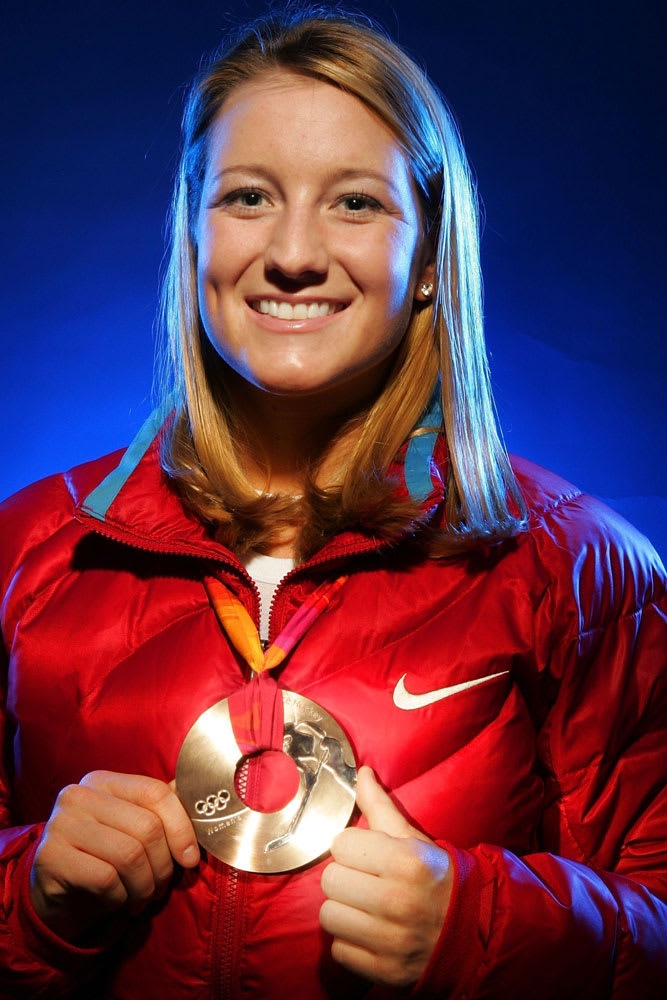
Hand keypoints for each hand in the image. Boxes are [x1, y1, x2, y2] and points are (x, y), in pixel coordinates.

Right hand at [30, 771, 198, 940]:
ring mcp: (60, 825)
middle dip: (163, 866)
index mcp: (103, 781)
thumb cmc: (103, 858)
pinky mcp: (50, 859)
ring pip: (129, 855)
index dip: (182, 827)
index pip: (155, 792)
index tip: (190, 858)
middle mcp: (78, 795)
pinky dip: (121, 897)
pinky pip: (107, 879)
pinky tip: (117, 901)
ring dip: (145, 886)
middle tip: (160, 886)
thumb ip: (161, 808)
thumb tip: (200, 793)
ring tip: (141, 897)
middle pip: (147, 827)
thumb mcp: (132, 829)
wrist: (58, 896)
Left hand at [320, 766, 452, 989]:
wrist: (474, 931)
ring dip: (343, 909)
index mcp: (407, 861)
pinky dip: (350, 941)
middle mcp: (398, 901)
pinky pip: (339, 949)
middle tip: (365, 880)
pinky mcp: (385, 971)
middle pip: (330, 879)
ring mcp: (391, 940)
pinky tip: (370, 931)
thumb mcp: (413, 838)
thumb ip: (380, 805)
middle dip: (345, 877)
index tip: (367, 855)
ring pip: (328, 915)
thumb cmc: (437, 877)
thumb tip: (361, 772)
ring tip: (364, 906)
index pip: (340, 844)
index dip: (352, 847)